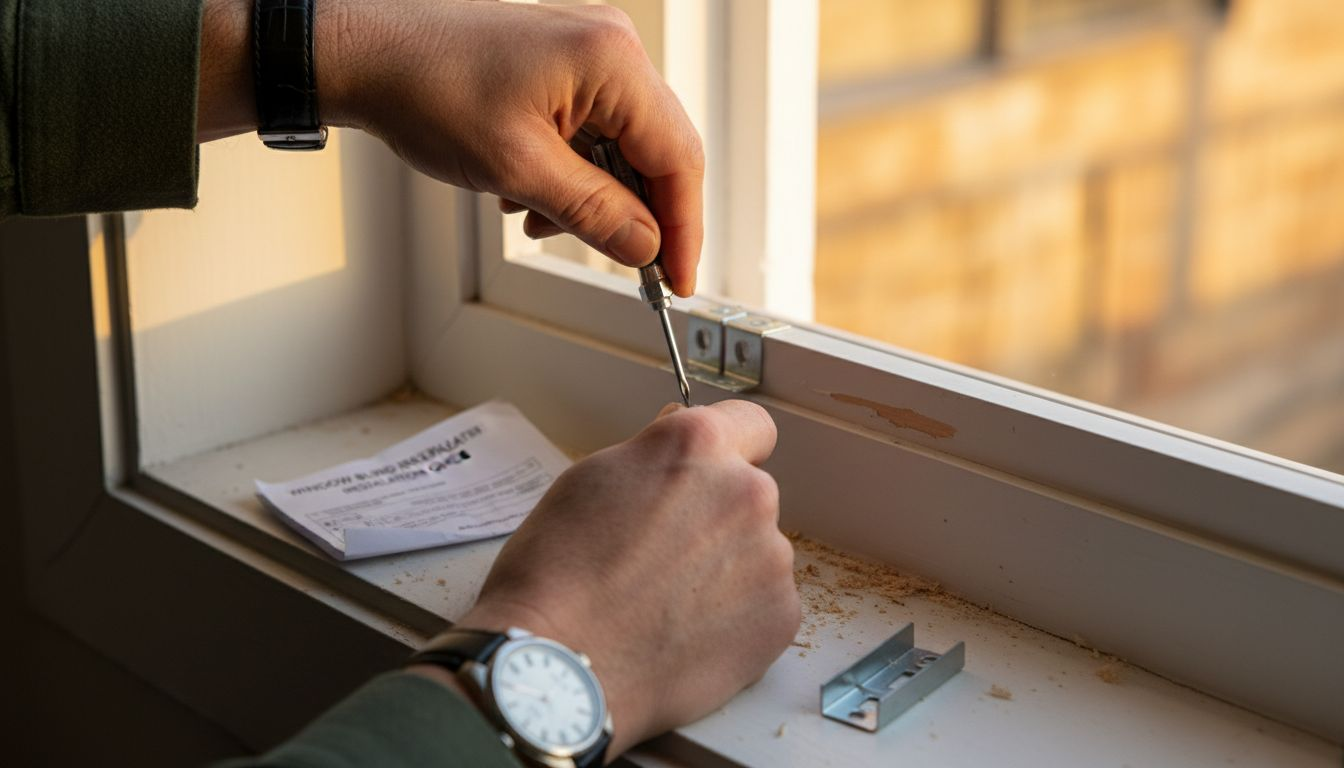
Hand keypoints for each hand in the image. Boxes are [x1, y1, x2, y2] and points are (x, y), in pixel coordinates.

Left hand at [198, 0, 703, 295]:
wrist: (369, 54)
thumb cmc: (427, 88)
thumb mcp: (517, 168)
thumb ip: (593, 213)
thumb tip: (646, 246)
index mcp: (611, 62)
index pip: (676, 158)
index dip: (682, 228)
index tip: (676, 279)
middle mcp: (611, 49)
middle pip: (658, 152)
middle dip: (636, 214)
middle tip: (626, 265)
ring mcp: (590, 54)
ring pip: (625, 149)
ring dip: (595, 197)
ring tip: (541, 217)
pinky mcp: (566, 68)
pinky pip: (595, 133)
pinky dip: (573, 174)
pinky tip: (530, 191)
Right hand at [439, 400, 799, 755]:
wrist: (560, 664)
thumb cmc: (556, 573)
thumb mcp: (590, 481)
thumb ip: (654, 459)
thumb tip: (685, 459)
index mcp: (697, 446)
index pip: (752, 424)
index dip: (728, 451)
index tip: (709, 478)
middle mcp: (747, 492)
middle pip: (749, 495)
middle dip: (716, 519)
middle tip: (661, 558)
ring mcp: (771, 556)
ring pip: (757, 553)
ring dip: (726, 571)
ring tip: (665, 606)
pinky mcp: (780, 615)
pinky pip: (765, 605)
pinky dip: (735, 619)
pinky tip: (685, 635)